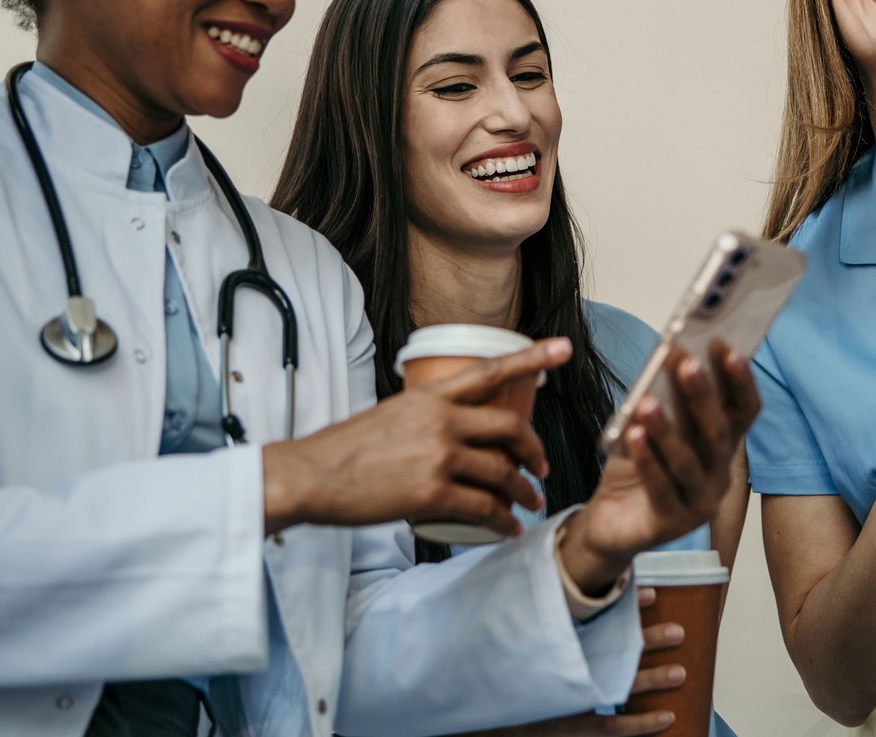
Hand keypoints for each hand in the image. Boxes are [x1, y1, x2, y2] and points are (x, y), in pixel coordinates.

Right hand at [263, 339, 569, 534]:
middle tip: (540, 467)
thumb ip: (426, 417)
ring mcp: (437, 456)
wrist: (312, 476)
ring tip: (528, 503)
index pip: (490, 371)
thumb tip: (453, 429)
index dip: (531, 358)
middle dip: (533, 450)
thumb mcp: (390, 414)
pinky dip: (502, 520)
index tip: (563, 348)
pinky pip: (484, 507)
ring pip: (502, 472)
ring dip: (523, 491)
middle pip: (509, 428)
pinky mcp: (431, 494)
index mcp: (429, 397)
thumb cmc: (345, 450)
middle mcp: (440, 421)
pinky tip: (506, 528)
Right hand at [452, 590, 686, 733]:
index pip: (590, 621)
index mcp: (545, 645)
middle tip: (678, 630)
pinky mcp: (568, 730)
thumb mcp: (501, 634)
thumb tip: (537, 569)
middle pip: (610, 652)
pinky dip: (640, 725)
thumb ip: (522, 608)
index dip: (621, 608)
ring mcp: (566, 704)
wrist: (468, 717)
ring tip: (681, 671)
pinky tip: (666, 718)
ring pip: (617, 690)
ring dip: (651, 680)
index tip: (647, 593)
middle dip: (646, 641)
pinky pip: (610, 729)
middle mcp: (558, 673)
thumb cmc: (486, 674)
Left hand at [560, 340, 759, 594]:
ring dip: (667, 430)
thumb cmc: (637, 465)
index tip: (725, 346)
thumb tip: (667, 358)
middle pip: (719, 433)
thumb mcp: (651, 427)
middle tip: (686, 364)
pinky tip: (632, 437)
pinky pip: (660, 489)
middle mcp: (718, 474)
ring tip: (647, 403)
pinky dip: (647, 461)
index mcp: (720, 445)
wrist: (611, 521)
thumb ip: (662, 399)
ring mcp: (698, 502)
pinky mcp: (670, 524)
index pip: (744, 411)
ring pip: (688, 463)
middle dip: (703, 396)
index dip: (739, 380)